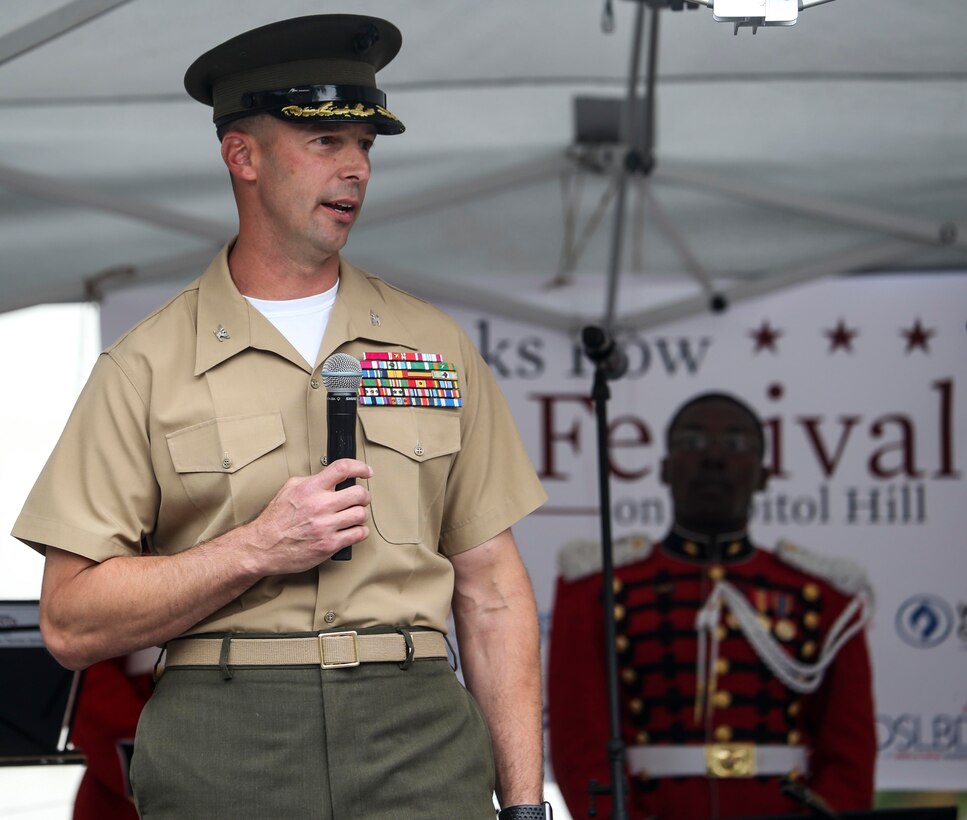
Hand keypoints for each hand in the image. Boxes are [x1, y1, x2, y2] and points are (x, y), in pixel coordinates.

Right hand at [243, 458, 372, 573]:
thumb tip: (332, 477)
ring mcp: (325, 526)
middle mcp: (320, 506)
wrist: (262, 547)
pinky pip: (358, 534)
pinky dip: (360, 531)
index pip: (343, 469)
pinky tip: (353, 530)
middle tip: (360, 498)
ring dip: (361, 514)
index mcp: (310, 488)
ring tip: (353, 515)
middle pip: (359, 494)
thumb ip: (312, 481)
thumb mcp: (289, 489)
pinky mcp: (329, 545)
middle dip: (363, 496)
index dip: (360, 467)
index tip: (366, 471)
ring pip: (361, 514)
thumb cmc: (275, 520)